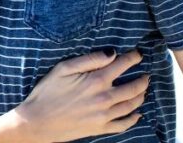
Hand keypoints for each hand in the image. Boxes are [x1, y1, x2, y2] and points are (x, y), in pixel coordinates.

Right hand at [6, 50, 146, 142]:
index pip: (122, 65)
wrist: (37, 121)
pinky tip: (137, 114)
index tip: (138, 55)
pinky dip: (134, 119)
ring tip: (143, 90)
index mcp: (95, 81)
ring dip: (141, 96)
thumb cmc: (47, 92)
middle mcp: (105, 98)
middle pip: (133, 87)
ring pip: (132, 105)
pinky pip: (124, 124)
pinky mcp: (101, 128)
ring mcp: (105, 115)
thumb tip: (111, 53)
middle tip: (146, 75)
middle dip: (142, 79)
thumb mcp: (62, 69)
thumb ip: (88, 60)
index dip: (133, 58)